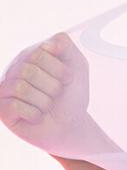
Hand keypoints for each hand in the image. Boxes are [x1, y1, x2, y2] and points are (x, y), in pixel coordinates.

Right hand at [0, 31, 90, 153]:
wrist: (71, 125)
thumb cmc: (72, 96)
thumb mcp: (77, 66)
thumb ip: (66, 46)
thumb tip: (49, 44)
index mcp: (31, 55)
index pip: (39, 53)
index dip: (60, 70)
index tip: (67, 79)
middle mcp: (15, 69)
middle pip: (29, 70)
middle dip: (52, 87)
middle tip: (55, 95)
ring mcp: (6, 88)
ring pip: (21, 88)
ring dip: (44, 102)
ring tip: (47, 106)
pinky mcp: (2, 108)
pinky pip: (15, 106)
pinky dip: (34, 114)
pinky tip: (37, 116)